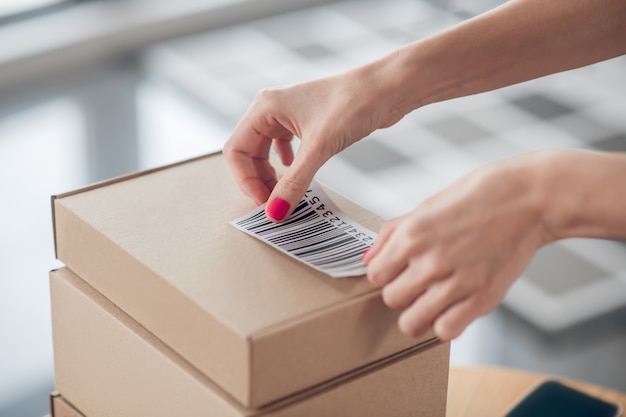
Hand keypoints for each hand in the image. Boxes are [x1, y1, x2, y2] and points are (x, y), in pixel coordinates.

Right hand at [223, 65, 404, 220]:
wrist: (388, 88)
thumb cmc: (354, 103)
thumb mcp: (320, 148)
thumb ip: (295, 182)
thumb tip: (275, 212)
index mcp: (265, 107)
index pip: (236, 150)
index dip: (246, 181)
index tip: (264, 203)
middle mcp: (272, 109)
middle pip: (248, 153)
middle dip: (258, 181)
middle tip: (275, 205)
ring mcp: (288, 115)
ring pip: (265, 152)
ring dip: (271, 175)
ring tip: (284, 195)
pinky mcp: (306, 123)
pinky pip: (284, 148)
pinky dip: (286, 166)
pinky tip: (297, 173)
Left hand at [364, 155, 551, 340]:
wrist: (529, 199)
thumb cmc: (480, 197)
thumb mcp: (427, 205)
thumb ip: (393, 233)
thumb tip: (370, 259)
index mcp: (412, 235)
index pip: (375, 275)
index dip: (385, 274)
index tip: (397, 271)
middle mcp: (430, 261)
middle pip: (391, 299)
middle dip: (401, 293)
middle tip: (417, 283)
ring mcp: (456, 283)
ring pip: (412, 322)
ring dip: (418, 313)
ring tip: (432, 300)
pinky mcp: (482, 299)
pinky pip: (445, 331)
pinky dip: (445, 324)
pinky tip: (452, 308)